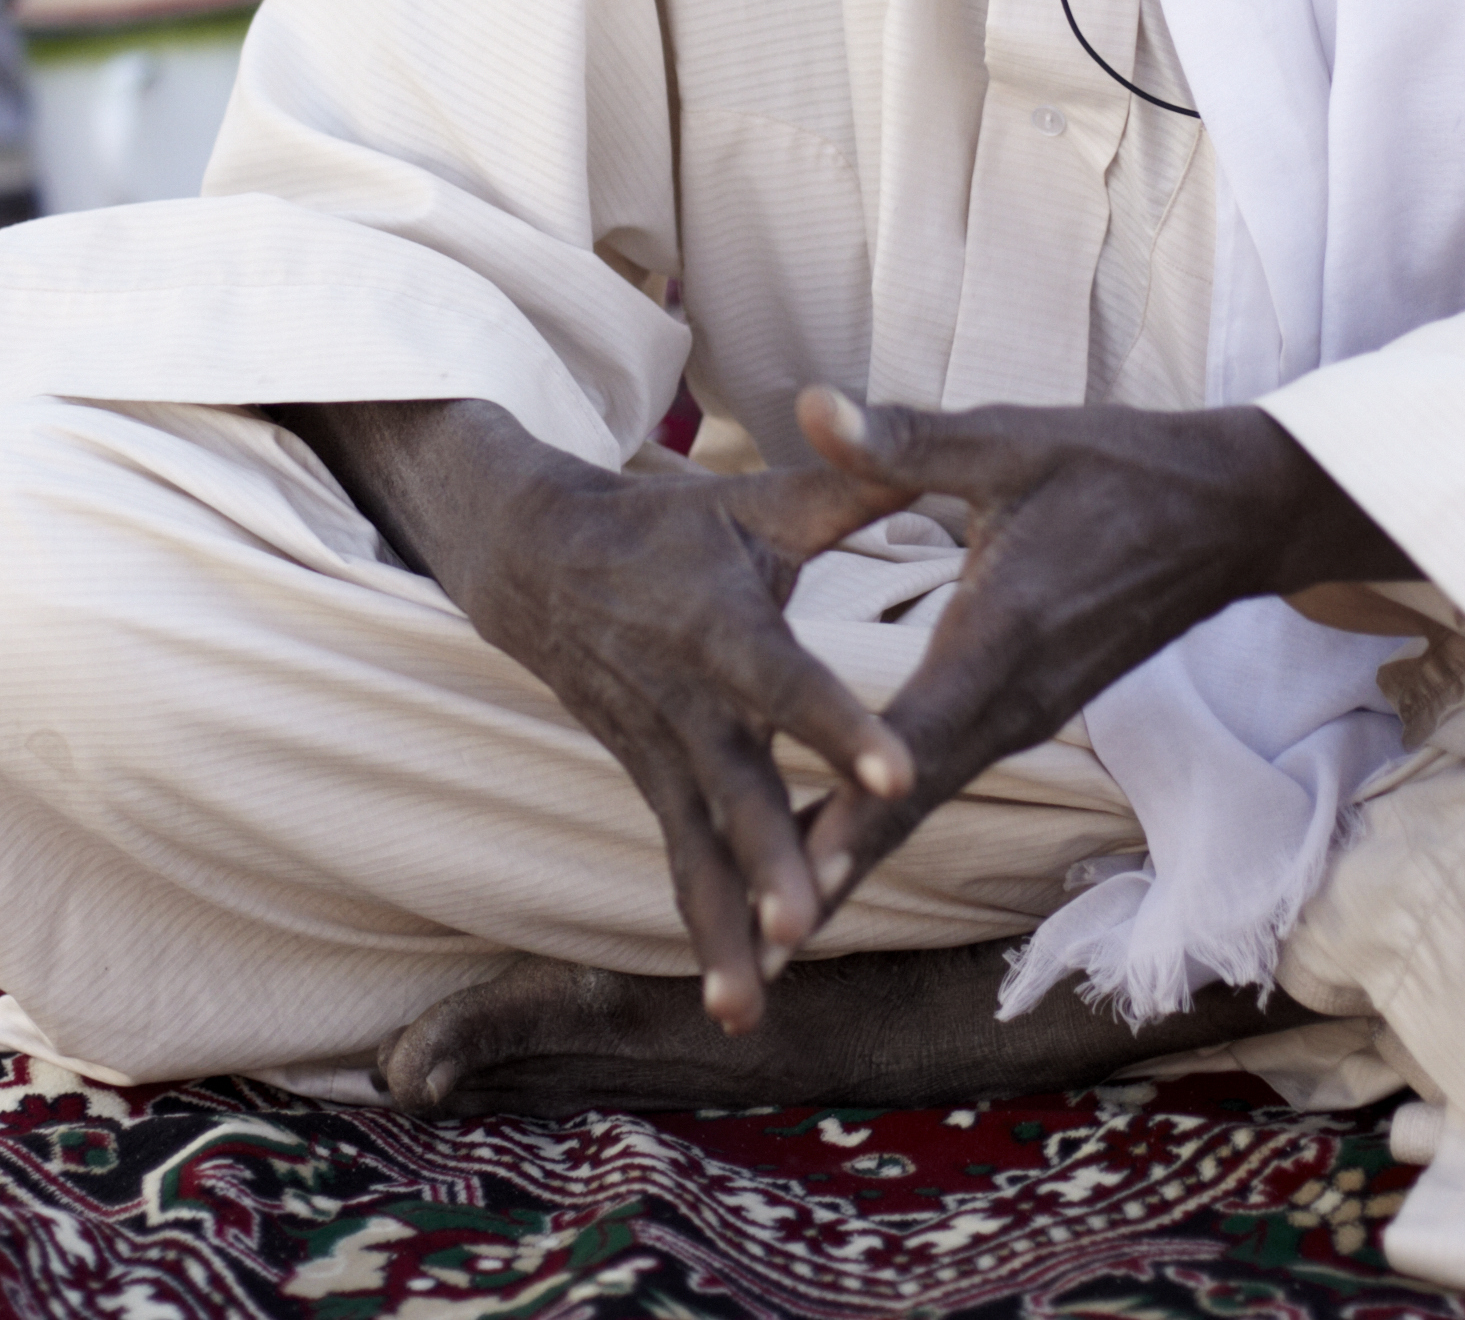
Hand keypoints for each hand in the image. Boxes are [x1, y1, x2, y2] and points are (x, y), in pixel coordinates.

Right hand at [275, 398, 917, 1032]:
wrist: (538, 563)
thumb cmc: (670, 529)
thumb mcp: (755, 501)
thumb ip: (848, 494)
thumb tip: (926, 456)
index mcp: (723, 624)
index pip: (785, 678)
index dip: (837, 725)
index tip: (897, 770)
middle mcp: (688, 702)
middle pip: (735, 790)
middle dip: (767, 859)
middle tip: (802, 923)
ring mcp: (663, 754)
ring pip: (699, 849)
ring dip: (726, 925)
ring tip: (752, 1007)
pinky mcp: (653, 786)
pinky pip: (682, 867)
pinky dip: (704, 936)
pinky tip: (738, 1007)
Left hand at [786, 389, 1406, 909]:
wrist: (1229, 513)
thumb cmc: (1118, 467)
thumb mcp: (1012, 441)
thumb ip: (907, 442)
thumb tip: (812, 406)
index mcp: (1001, 638)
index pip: (914, 741)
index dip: (853, 809)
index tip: (793, 871)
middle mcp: (1014, 699)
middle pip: (910, 804)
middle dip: (837, 872)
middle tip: (760, 951)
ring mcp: (1026, 714)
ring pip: (925, 803)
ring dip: (855, 860)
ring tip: (774, 929)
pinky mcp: (1028, 711)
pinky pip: (945, 778)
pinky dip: (886, 821)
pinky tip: (829, 845)